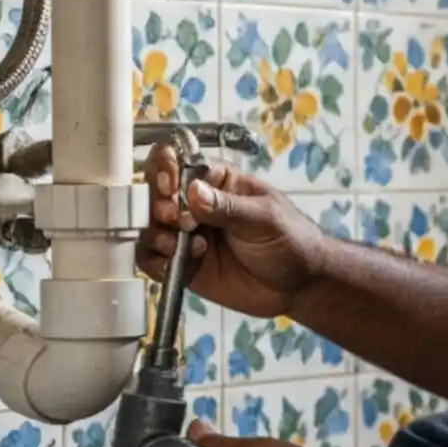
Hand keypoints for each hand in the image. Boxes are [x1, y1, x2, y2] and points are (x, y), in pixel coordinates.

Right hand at [138, 143, 323, 318]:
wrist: (299, 285)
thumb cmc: (290, 240)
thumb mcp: (265, 218)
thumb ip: (229, 207)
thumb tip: (193, 191)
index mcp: (215, 182)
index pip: (177, 161)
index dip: (165, 170)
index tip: (172, 189)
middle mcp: (194, 204)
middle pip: (154, 192)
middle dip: (157, 205)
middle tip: (176, 220)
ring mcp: (186, 235)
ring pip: (148, 226)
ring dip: (157, 235)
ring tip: (188, 246)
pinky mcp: (182, 263)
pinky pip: (151, 259)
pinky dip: (156, 261)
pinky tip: (179, 265)